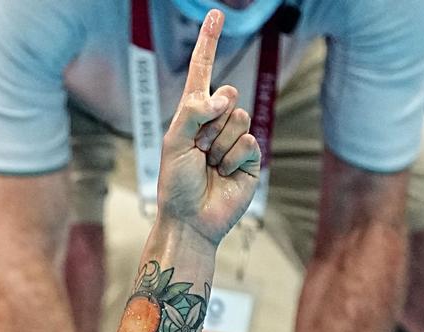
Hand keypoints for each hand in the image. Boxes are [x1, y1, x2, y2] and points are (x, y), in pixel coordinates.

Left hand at [156, 9, 261, 244]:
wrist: (190, 219)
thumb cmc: (174, 183)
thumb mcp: (173, 142)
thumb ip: (193, 112)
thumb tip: (224, 96)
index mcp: (192, 114)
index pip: (203, 71)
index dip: (209, 42)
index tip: (216, 13)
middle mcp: (216, 122)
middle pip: (227, 96)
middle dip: (209, 124)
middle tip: (197, 151)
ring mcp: (235, 139)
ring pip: (239, 119)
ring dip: (219, 145)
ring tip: (208, 166)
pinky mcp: (251, 158)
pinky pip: (249, 142)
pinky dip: (232, 158)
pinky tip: (223, 174)